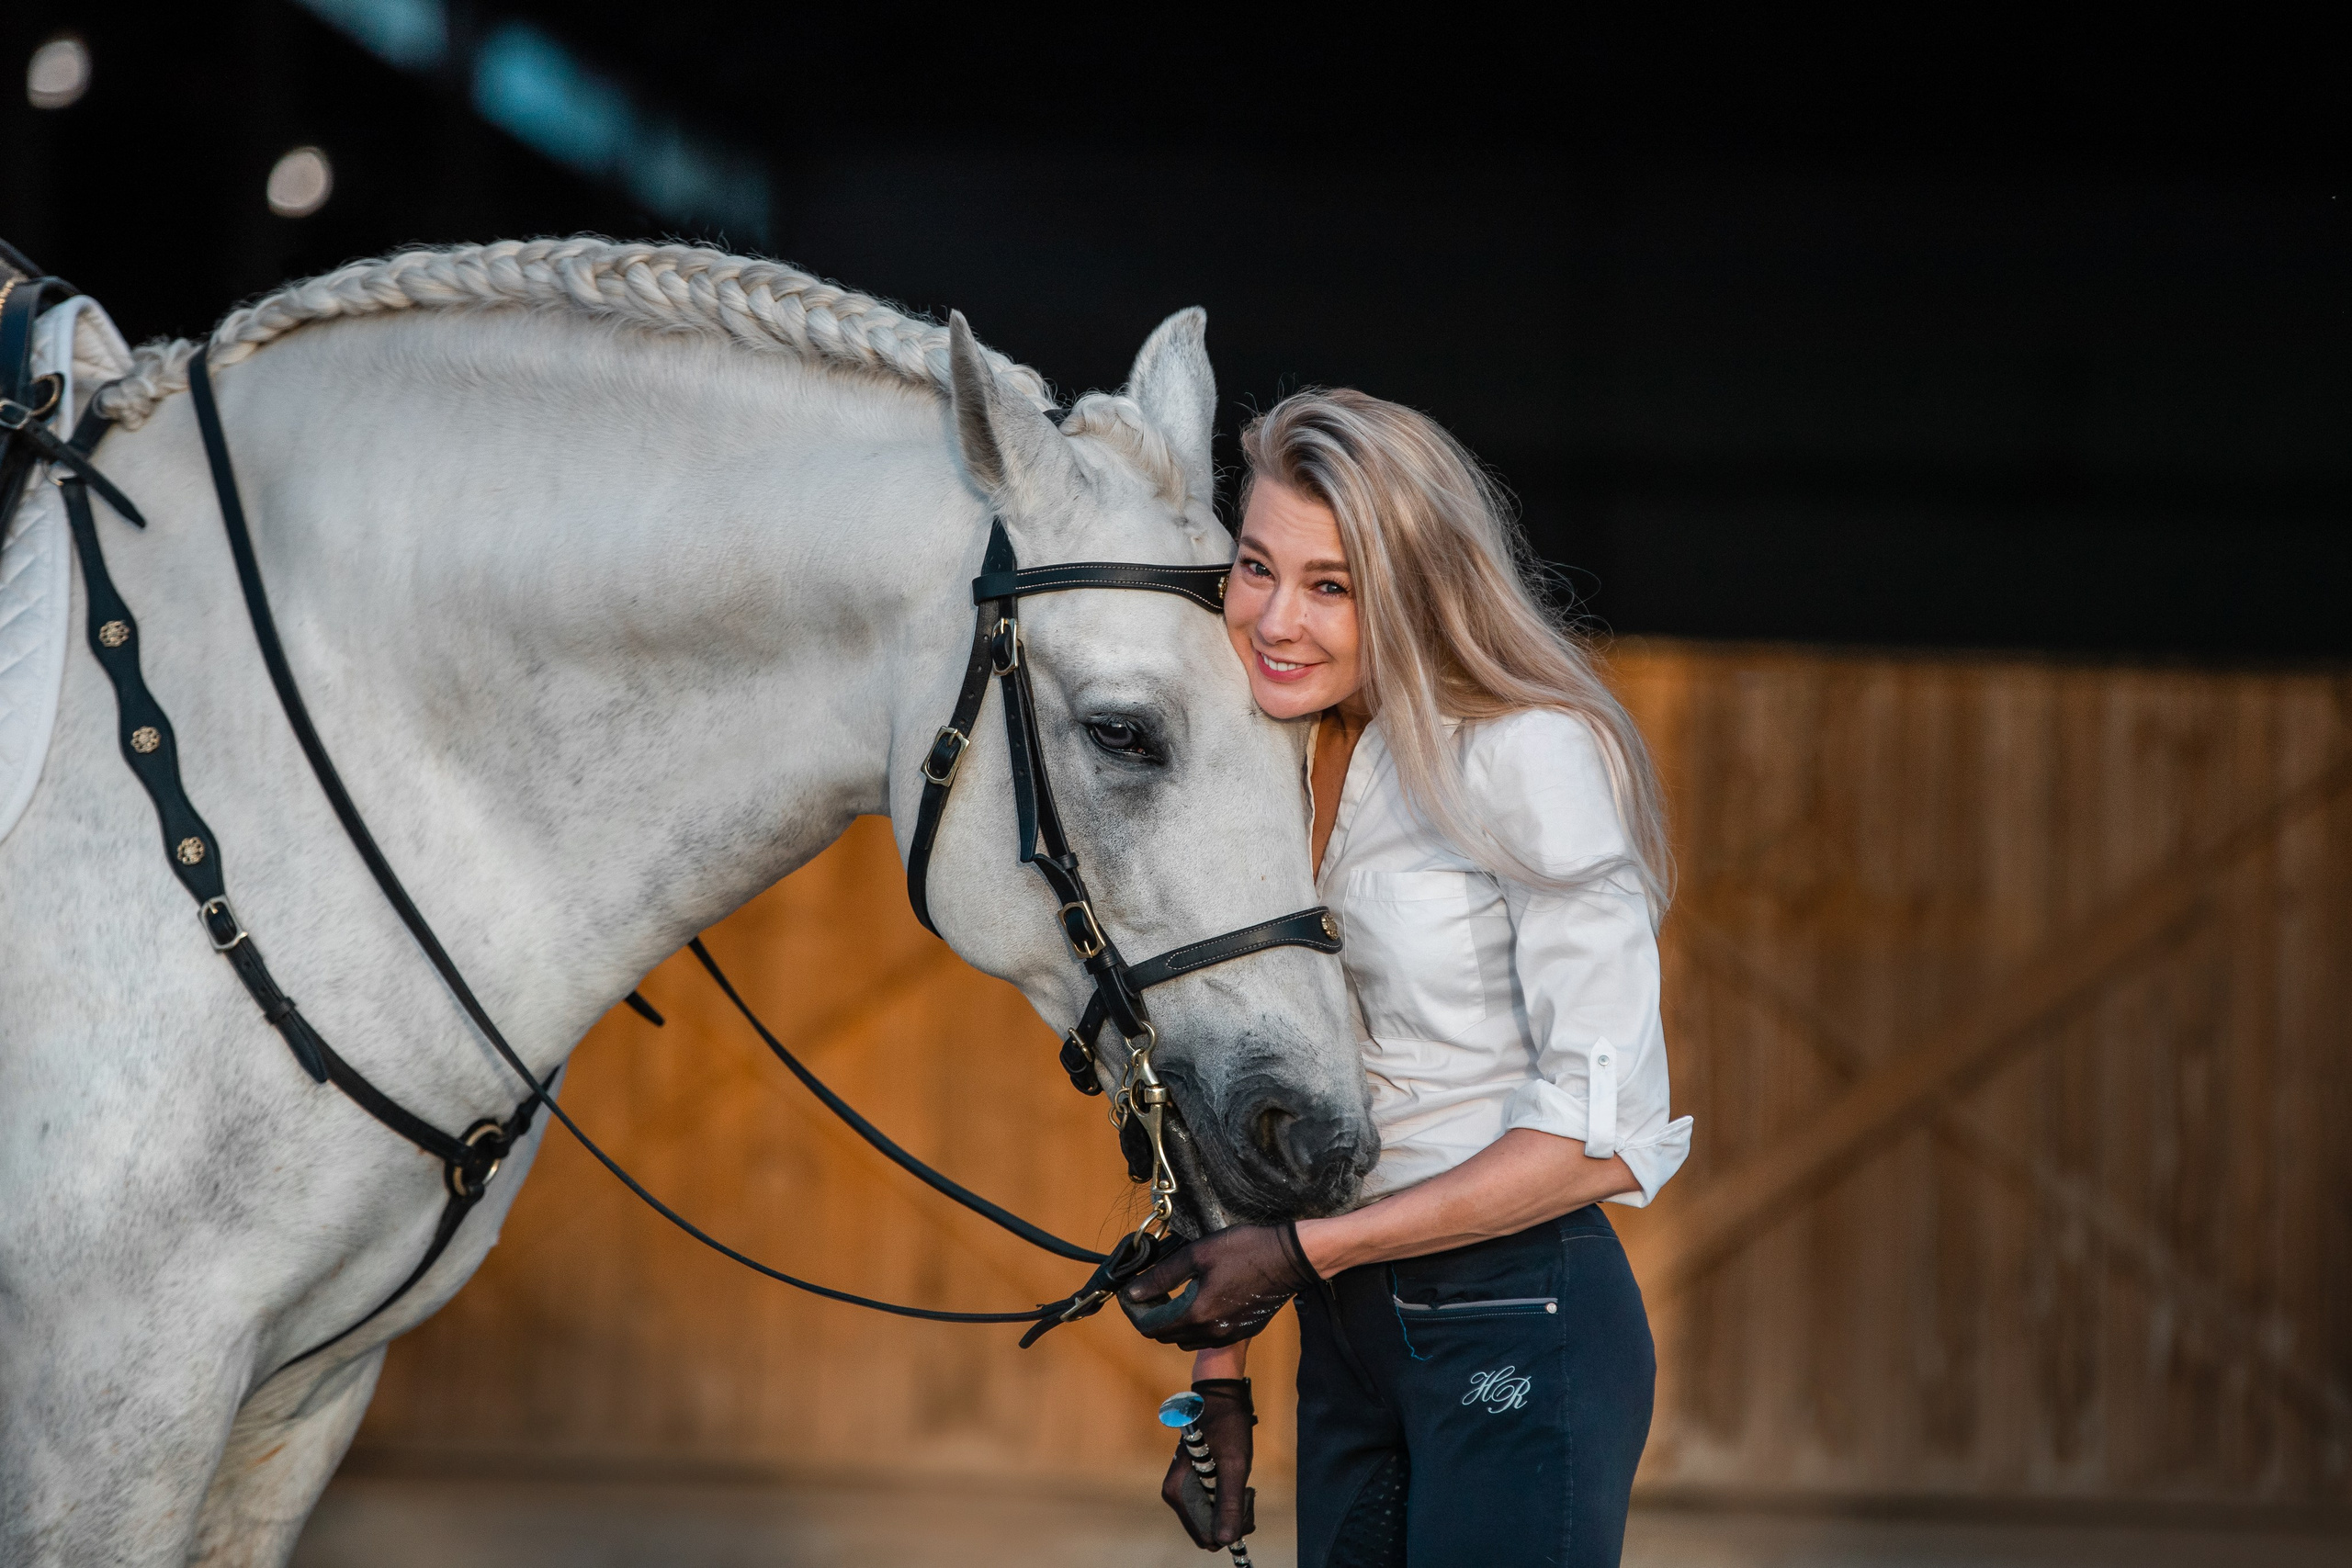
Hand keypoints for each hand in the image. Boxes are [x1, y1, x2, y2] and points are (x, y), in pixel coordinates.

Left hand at [1121, 1222, 1318, 1349]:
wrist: (1291, 1259)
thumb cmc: (1246, 1250)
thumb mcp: (1198, 1255)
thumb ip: (1162, 1276)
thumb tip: (1135, 1292)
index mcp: (1197, 1315)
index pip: (1152, 1328)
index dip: (1137, 1312)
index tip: (1135, 1294)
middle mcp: (1211, 1333)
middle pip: (1167, 1337)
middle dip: (1154, 1316)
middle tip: (1154, 1290)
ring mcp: (1228, 1335)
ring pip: (1188, 1339)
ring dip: (1175, 1322)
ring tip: (1177, 1294)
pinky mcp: (1242, 1331)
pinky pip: (1208, 1336)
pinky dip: (1196, 1323)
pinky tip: (1203, 1297)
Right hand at [1163, 1378, 1255, 1548]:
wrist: (1220, 1396)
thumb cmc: (1227, 1426)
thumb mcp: (1234, 1465)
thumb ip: (1230, 1503)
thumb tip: (1227, 1541)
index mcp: (1177, 1492)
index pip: (1205, 1535)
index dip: (1229, 1528)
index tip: (1245, 1506)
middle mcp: (1174, 1495)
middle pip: (1207, 1529)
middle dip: (1233, 1518)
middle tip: (1248, 1493)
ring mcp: (1183, 1490)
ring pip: (1211, 1520)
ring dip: (1233, 1509)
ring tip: (1244, 1485)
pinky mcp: (1192, 1485)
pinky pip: (1211, 1507)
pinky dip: (1228, 1501)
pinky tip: (1236, 1483)